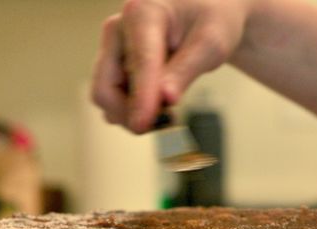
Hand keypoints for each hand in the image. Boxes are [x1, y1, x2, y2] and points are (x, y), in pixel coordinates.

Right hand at [90, 0, 249, 132]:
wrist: (205, 15)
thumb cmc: (210, 21)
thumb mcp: (211, 42)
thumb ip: (186, 70)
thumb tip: (166, 99)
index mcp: (141, 14)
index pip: (138, 63)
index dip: (140, 98)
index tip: (142, 126)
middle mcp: (117, 31)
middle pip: (105, 88)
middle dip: (131, 113)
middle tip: (167, 124)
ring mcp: (112, 51)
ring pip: (107, 99)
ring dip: (134, 115)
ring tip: (169, 114)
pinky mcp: (114, 69)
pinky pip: (114, 102)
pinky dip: (133, 113)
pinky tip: (159, 108)